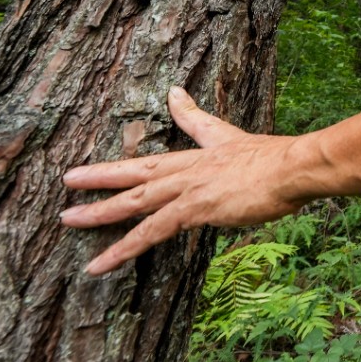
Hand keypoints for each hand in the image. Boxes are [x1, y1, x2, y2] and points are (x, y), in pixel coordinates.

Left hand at [62, 86, 311, 274]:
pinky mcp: (193, 209)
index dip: (138, 154)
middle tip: (67, 179)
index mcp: (202, 154)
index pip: (160, 155)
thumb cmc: (279, 159)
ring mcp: (188, 188)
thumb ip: (209, 122)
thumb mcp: (240, 138)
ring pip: (134, 201)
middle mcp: (188, 169)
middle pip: (136, 172)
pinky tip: (100, 264)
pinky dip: (122, 248)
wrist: (293, 167)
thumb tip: (184, 97)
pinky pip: (149, 232)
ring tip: (67, 220)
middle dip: (101, 176)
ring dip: (99, 212)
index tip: (108, 155)